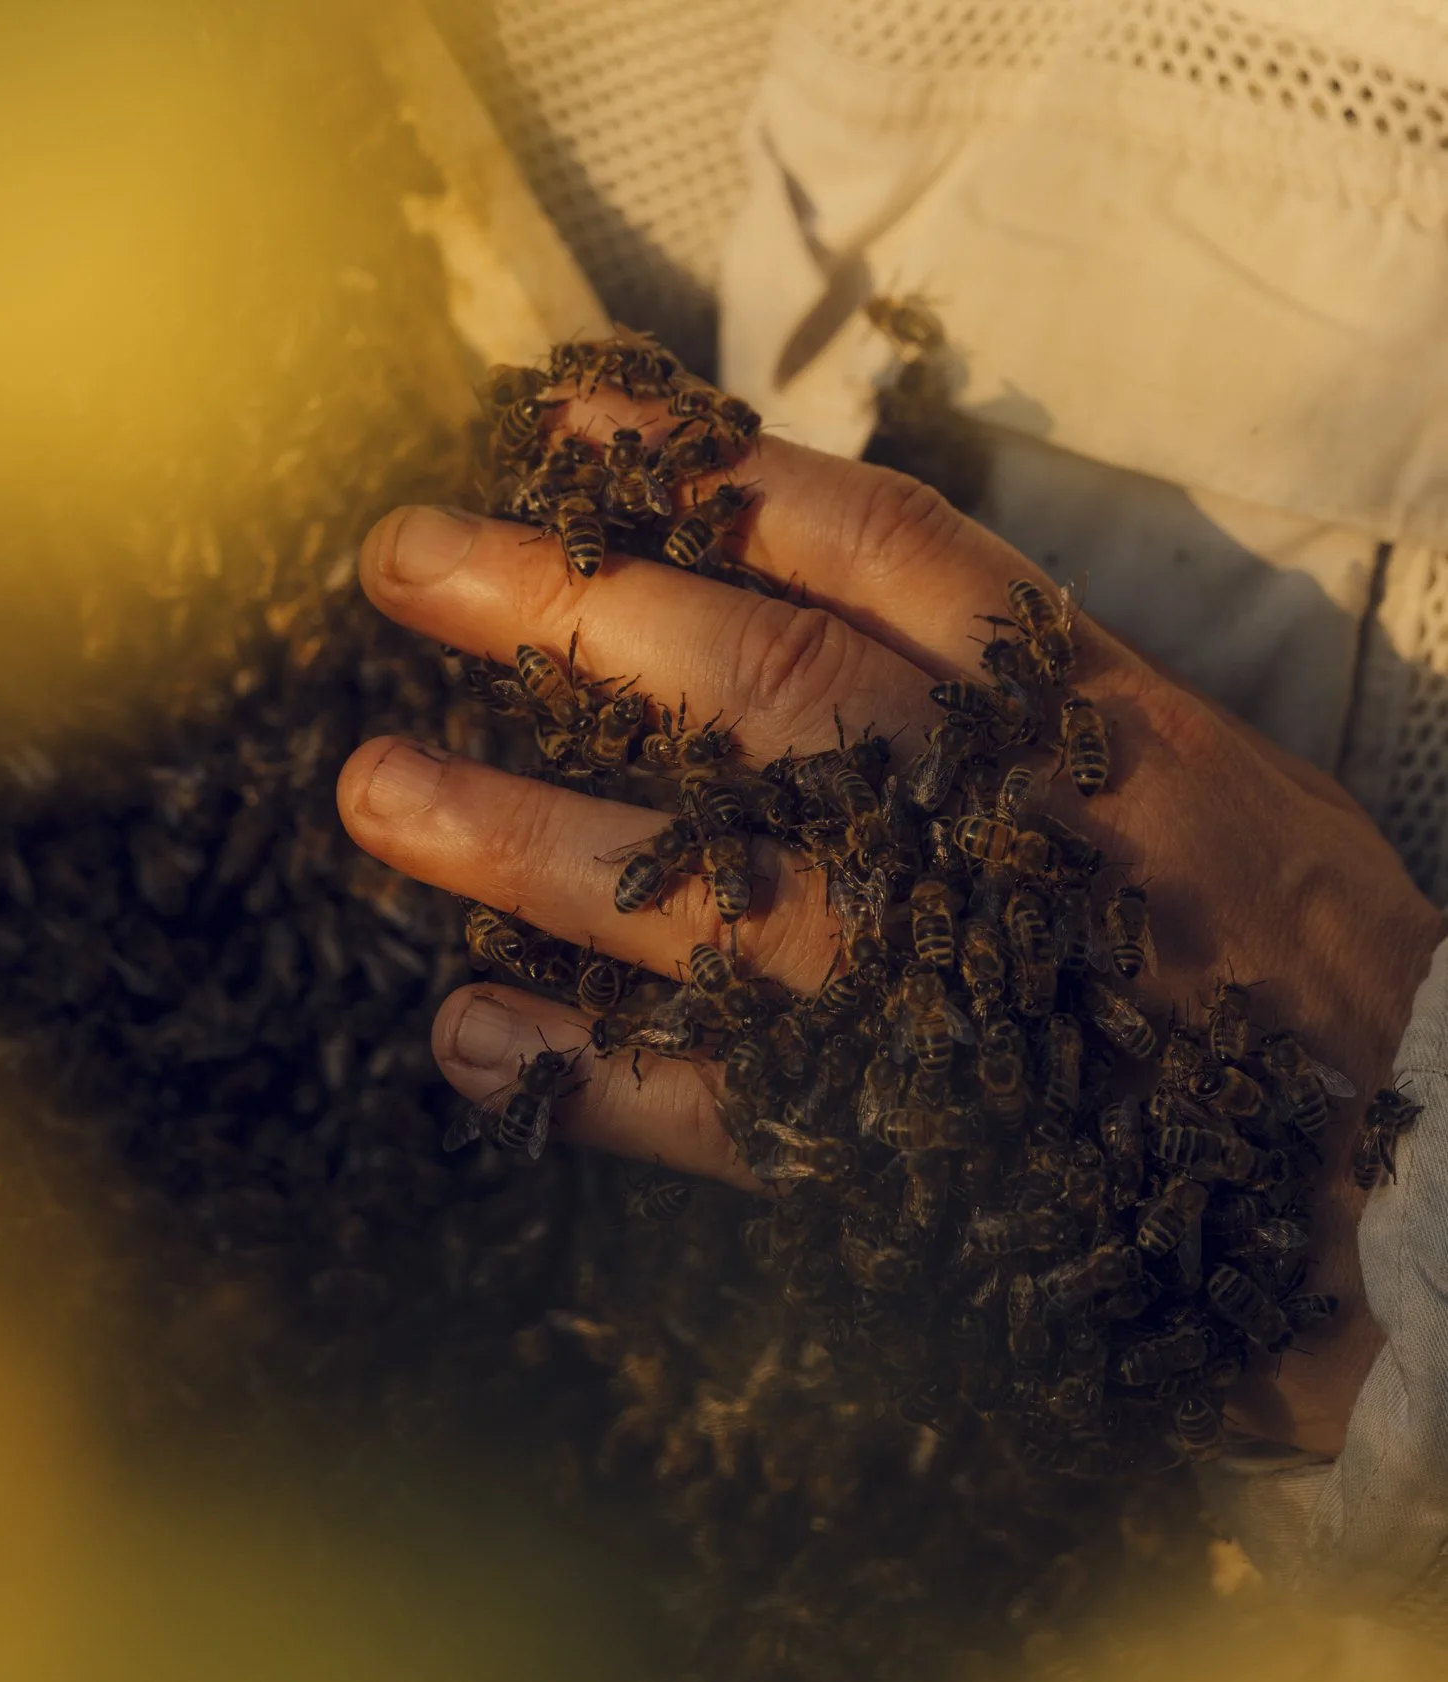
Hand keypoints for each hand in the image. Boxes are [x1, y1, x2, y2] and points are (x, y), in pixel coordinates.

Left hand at [337, 416, 1443, 1456]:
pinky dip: (594, 1078)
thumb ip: (1059, 720)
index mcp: (1113, 744)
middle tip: (412, 563)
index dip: (744, 493)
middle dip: (583, 621)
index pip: (913, 574)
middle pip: (775, 703)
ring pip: (725, 899)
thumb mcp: (1222, 803)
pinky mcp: (921, 1159)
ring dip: (535, 841)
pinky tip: (472, 1040)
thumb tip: (845, 628)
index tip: (606, 434)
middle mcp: (1029, 852)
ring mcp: (966, 1005)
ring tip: (381, 792)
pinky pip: (736, 1114)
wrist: (1399, 1200)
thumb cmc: (1293, 987)